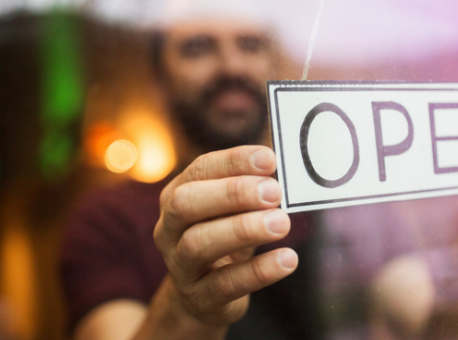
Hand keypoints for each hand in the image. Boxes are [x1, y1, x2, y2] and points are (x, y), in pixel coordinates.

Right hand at [153, 146, 297, 327]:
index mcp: (177, 195)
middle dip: (232, 193)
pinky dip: (258, 271)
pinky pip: (225, 284)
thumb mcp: (234, 211)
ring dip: (243, 229)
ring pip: (199, 243)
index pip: (200, 170)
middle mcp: (169, 228)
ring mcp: (179, 265)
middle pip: (186, 203)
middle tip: (274, 192)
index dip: (233, 162)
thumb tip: (283, 162)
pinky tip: (287, 259)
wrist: (206, 296)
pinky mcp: (199, 298)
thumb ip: (253, 188)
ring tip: (282, 223)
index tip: (269, 159)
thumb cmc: (225, 237)